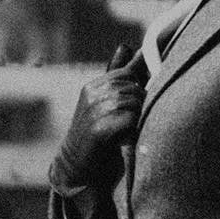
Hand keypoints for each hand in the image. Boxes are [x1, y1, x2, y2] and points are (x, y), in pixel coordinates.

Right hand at [51, 44, 148, 189]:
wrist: (77, 171)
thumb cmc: (98, 138)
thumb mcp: (106, 105)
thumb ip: (117, 78)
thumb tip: (128, 47)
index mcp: (93, 87)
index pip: (126, 73)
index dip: (140, 86)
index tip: (142, 102)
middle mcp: (91, 95)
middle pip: (132, 87)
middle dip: (142, 103)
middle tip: (138, 121)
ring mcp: (93, 111)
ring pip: (132, 101)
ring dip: (139, 117)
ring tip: (133, 131)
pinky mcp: (98, 130)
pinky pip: (128, 119)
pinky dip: (135, 129)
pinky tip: (129, 139)